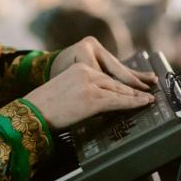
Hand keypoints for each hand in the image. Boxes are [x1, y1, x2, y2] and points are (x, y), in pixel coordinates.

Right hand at [24, 62, 155, 129]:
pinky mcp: (93, 98)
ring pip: (119, 90)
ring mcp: (90, 84)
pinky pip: (118, 101)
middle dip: (131, 89)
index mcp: (79, 67)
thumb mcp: (65, 90)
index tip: (131, 88)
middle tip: (145, 93)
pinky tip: (143, 103)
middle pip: (114, 81)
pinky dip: (133, 103)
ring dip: (135, 96)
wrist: (32, 113)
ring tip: (147, 100)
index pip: (105, 76)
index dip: (120, 83)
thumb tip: (100, 102)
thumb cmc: (44, 107)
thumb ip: (83, 90)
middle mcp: (86, 71)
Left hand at [50, 36, 156, 90]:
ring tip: (152, 80)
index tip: (132, 99)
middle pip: (115, 68)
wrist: (47, 72)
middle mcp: (91, 47)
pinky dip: (130, 75)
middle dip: (131, 81)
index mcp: (82, 50)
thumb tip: (112, 102)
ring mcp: (96, 49)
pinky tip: (146, 77)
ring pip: (119, 67)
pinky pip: (117, 67)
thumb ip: (90, 92)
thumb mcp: (71, 89)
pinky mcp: (100, 54)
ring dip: (136, 76)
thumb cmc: (56, 87)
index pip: (103, 74)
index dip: (118, 88)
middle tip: (145, 90)